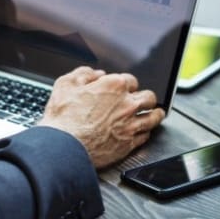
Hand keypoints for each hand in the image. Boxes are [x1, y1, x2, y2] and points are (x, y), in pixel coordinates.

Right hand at [38, 67, 165, 168]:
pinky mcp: (129, 143)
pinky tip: (144, 132)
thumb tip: (95, 73)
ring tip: (156, 114)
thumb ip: (83, 74)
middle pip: (148, 97)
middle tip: (144, 100)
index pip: (131, 80)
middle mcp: (127, 104)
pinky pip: (146, 136)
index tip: (124, 88)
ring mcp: (130, 124)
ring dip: (155, 114)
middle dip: (146, 98)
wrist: (64, 147)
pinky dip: (145, 132)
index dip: (126, 84)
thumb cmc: (63, 118)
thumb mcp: (65, 84)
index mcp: (113, 86)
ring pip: (154, 117)